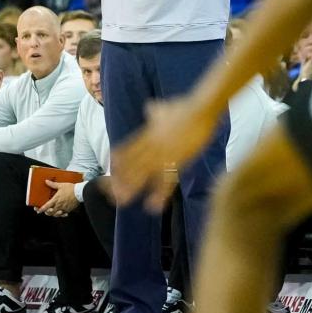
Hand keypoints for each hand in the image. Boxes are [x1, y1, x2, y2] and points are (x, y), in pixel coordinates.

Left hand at [37, 180, 79, 216]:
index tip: (38, 210)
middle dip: (47, 213)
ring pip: (56, 214)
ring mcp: (64, 208)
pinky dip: (61, 214)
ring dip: (54, 214)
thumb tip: (47, 181)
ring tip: (53, 212)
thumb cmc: (71, 189)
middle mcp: (59, 205)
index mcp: (56, 199)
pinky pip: (64, 214)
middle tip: (46, 211)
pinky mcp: (69, 209)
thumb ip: (53, 184)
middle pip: (50, 212)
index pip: (46, 206)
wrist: (80, 192)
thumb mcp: (61, 185)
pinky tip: (62, 212)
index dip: (41, 209)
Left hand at [112, 96, 218, 211]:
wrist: (201, 109)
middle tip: (110, 192)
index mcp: (148, 134)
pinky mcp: (178, 161)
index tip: (111, 170)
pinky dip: (159, 194)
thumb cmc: (185, 106)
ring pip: (144, 174)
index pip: (128, 149)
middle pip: (132, 164)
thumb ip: (154, 111)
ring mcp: (164, 154)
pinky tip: (152, 205)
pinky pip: (166, 181)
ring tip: (123, 201)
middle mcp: (153, 145)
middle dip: (121, 178)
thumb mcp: (164, 107)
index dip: (119, 160)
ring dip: (133, 187)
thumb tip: (149, 107)